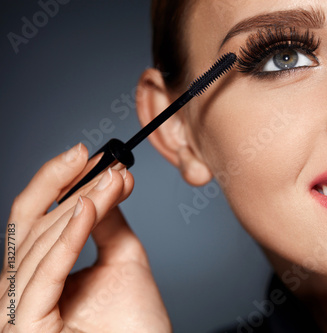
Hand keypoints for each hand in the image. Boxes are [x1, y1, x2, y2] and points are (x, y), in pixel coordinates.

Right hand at [0, 144, 171, 331]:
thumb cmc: (135, 324)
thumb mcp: (121, 258)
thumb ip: (107, 222)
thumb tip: (104, 182)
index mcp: (37, 274)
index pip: (35, 218)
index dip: (58, 181)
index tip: (89, 155)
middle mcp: (20, 289)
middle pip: (30, 224)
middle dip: (68, 186)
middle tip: (104, 162)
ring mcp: (18, 309)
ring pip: (41, 242)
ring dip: (80, 206)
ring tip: (112, 181)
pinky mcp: (26, 326)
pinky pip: (46, 272)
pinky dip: (68, 237)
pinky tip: (88, 208)